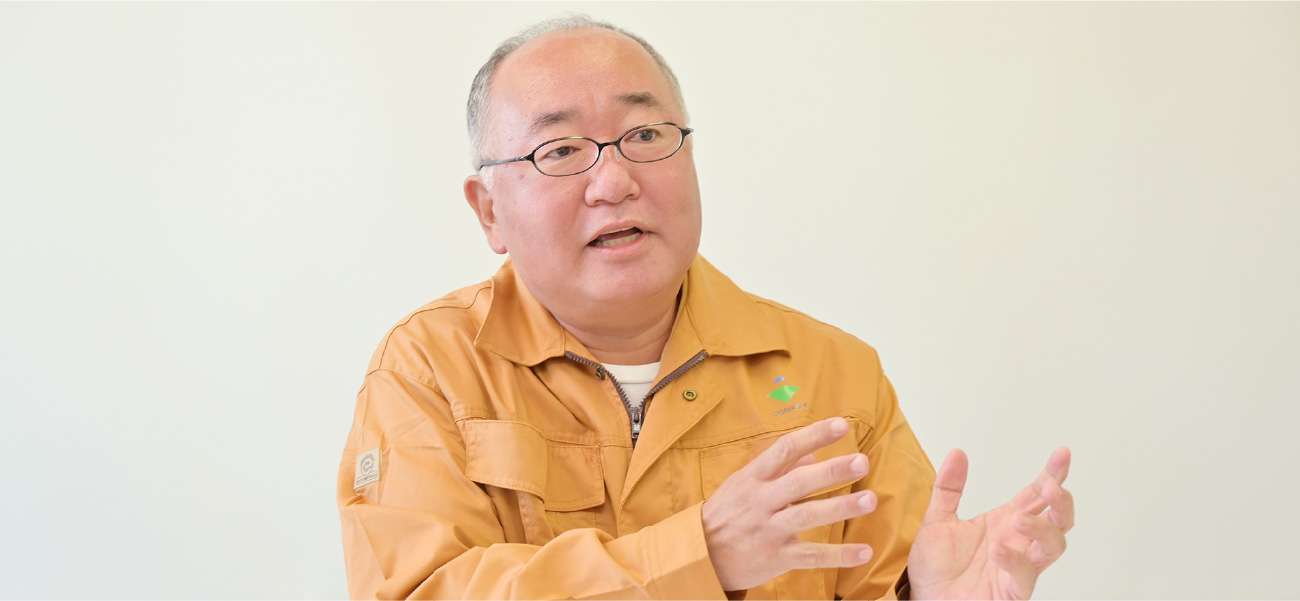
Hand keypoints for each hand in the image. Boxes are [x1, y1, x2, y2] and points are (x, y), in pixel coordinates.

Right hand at [702, 417, 877, 590]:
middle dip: (832, 471)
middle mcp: (760, 501)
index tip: (841, 425)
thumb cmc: (726, 514)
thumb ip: (778, 468)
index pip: (784, 450)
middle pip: (799, 482)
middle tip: (861, 461)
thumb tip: (812, 454)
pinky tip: (865, 552)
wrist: (700, 556)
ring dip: (840, 507)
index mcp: (752, 478)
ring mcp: (768, 530)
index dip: (813, 436)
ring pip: (807, 515)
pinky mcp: (776, 558)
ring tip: (870, 500)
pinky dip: (839, 556)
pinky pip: (811, 556)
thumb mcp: (743, 484)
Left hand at [908, 447, 1074, 599]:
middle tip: (1049, 487)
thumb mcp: (937, 520)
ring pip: (1052, 547)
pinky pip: (1024, 576)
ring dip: (1041, 529)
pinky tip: (996, 548)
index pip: (1035, 495)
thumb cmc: (937, 568)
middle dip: (1061, 502)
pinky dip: (1014, 560)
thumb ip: (948, 488)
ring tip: (1018, 517)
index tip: (1062, 454)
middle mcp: (1017, 543)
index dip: (1052, 474)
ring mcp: (1018, 567)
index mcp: (1004, 522)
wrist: (925, 599)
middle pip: (1058, 520)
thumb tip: (957, 453)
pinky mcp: (1011, 591)